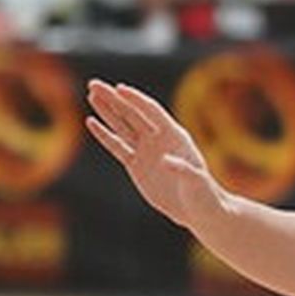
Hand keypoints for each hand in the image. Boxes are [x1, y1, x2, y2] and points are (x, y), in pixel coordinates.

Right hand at [86, 78, 218, 229]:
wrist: (197, 211)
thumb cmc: (203, 194)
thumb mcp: (196, 181)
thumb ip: (183, 170)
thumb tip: (166, 161)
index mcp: (174, 135)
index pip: (151, 111)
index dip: (136, 100)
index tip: (119, 88)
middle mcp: (158, 138)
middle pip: (132, 113)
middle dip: (113, 98)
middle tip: (94, 84)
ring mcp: (146, 150)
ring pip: (122, 126)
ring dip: (107, 110)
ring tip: (91, 94)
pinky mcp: (136, 165)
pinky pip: (117, 146)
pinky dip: (105, 135)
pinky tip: (91, 122)